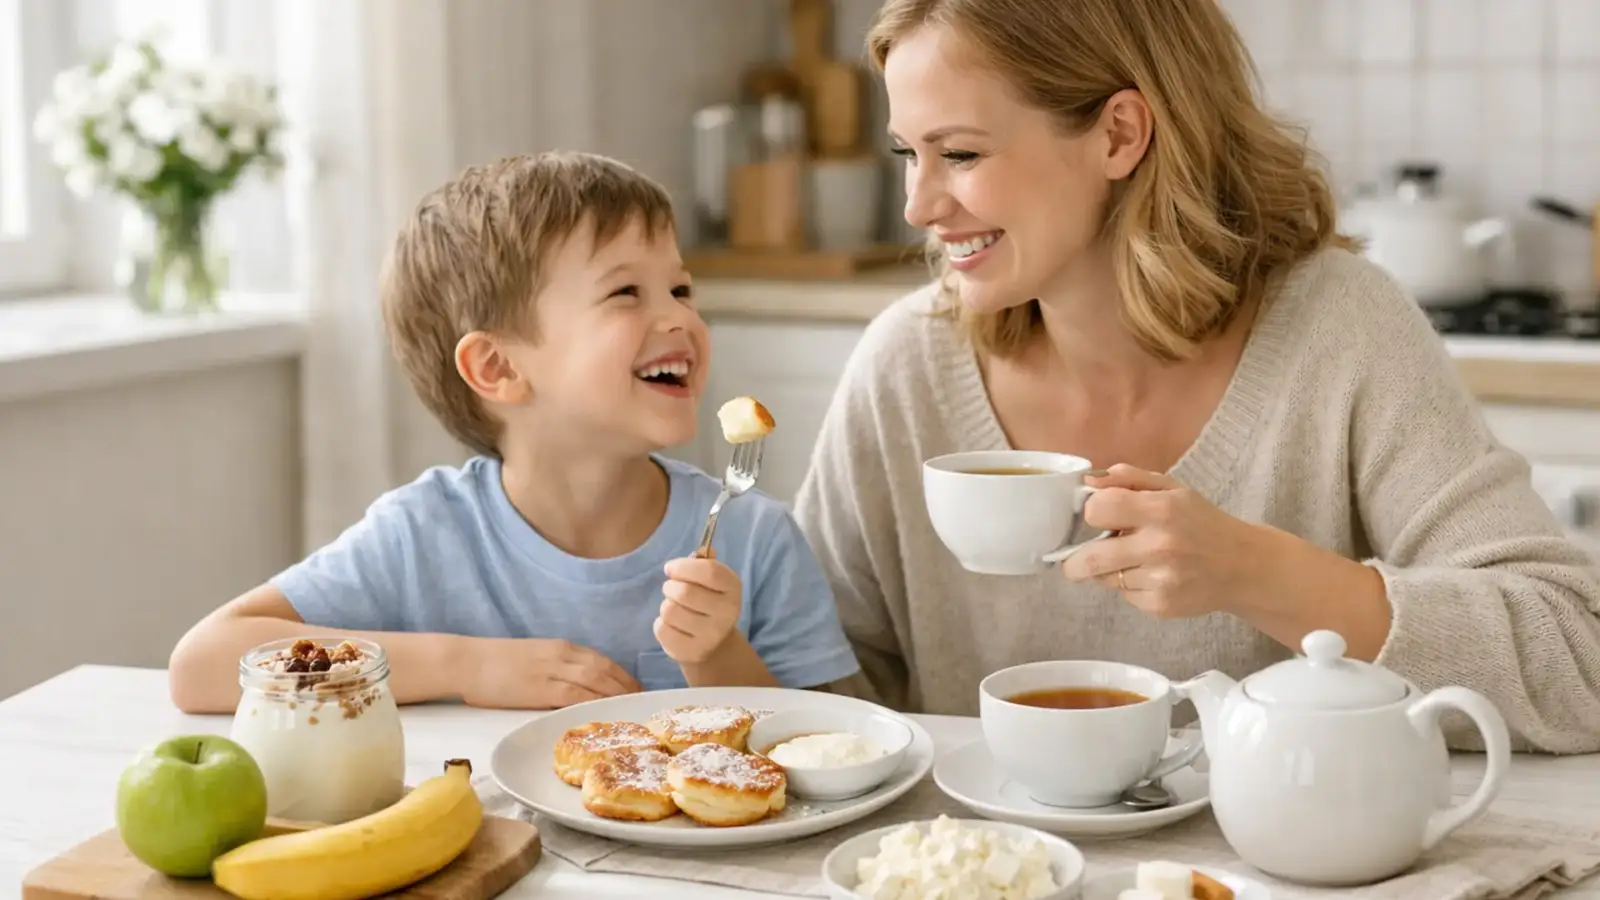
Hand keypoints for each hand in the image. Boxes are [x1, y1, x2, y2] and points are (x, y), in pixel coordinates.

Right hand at [460, 637, 640, 709]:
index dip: (622, 675)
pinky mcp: (539, 688)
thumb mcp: (533, 657)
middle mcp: (561, 656)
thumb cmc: (494, 662)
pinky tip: (603, 713)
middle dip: (627, 686)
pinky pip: (573, 694)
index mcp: (561, 648)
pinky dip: (592, 701)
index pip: (602, 660)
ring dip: (617, 694)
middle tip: (642, 702)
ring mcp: (551, 671)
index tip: (636, 688)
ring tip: (631, 710)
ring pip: (595, 680)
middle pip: (605, 669)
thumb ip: (555, 667)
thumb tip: (575, 684)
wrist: (466, 661)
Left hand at [654, 550, 742, 664]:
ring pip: (670, 611)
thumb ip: (705, 564)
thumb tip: (704, 551)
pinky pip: (662, 629)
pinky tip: (673, 626)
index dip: (684, 567)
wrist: (713, 643)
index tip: (670, 568)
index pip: (709, 571)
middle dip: (670, 587)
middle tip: (672, 589)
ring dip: (666, 606)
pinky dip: (661, 624)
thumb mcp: (712, 581)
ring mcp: (710, 635)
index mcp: (733, 589)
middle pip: (684, 592)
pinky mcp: (691, 651)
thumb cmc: (708, 601)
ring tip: (675, 608)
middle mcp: (726, 613)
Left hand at [1058, 464, 1268, 618]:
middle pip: (1090, 558)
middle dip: (1075, 561)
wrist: (1242, 566)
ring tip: (1131, 561)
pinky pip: (1125, 596)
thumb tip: (1088, 480)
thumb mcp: (1172, 489)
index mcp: (1161, 510)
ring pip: (1105, 579)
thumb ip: (1128, 479)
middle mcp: (1159, 546)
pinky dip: (1129, 587)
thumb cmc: (1201, 522)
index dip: (1092, 512)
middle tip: (1075, 559)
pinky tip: (1151, 577)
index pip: (1098, 510)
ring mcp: (1161, 580)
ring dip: (1108, 571)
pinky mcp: (1160, 605)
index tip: (1097, 517)